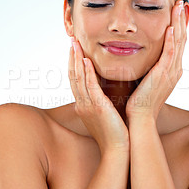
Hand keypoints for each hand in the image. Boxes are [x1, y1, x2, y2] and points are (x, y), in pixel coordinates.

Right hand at [68, 37, 129, 153]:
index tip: (74, 49)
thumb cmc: (113, 132)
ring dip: (77, 60)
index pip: (75, 80)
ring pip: (79, 78)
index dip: (74, 63)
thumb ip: (101, 101)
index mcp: (83, 104)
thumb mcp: (103, 114)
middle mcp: (82, 103)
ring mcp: (88, 105)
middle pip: (73, 76)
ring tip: (76, 45)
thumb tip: (104, 93)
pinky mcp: (97, 107)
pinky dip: (87, 73)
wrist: (117, 148)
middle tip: (72, 40)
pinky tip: (87, 61)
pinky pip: (90, 86)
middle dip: (72, 57)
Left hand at [125, 0, 186, 121]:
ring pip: (178, 43)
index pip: (178, 43)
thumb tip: (145, 58)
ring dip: (179, 24)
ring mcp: (170, 72)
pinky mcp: (162, 76)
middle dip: (181, 20)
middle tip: (181, 3)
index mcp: (171, 70)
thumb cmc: (139, 101)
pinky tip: (171, 28)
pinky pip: (169, 55)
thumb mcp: (147, 80)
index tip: (177, 12)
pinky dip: (171, 41)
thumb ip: (149, 67)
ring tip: (178, 7)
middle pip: (181, 39)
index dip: (179, 26)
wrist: (139, 118)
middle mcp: (174, 69)